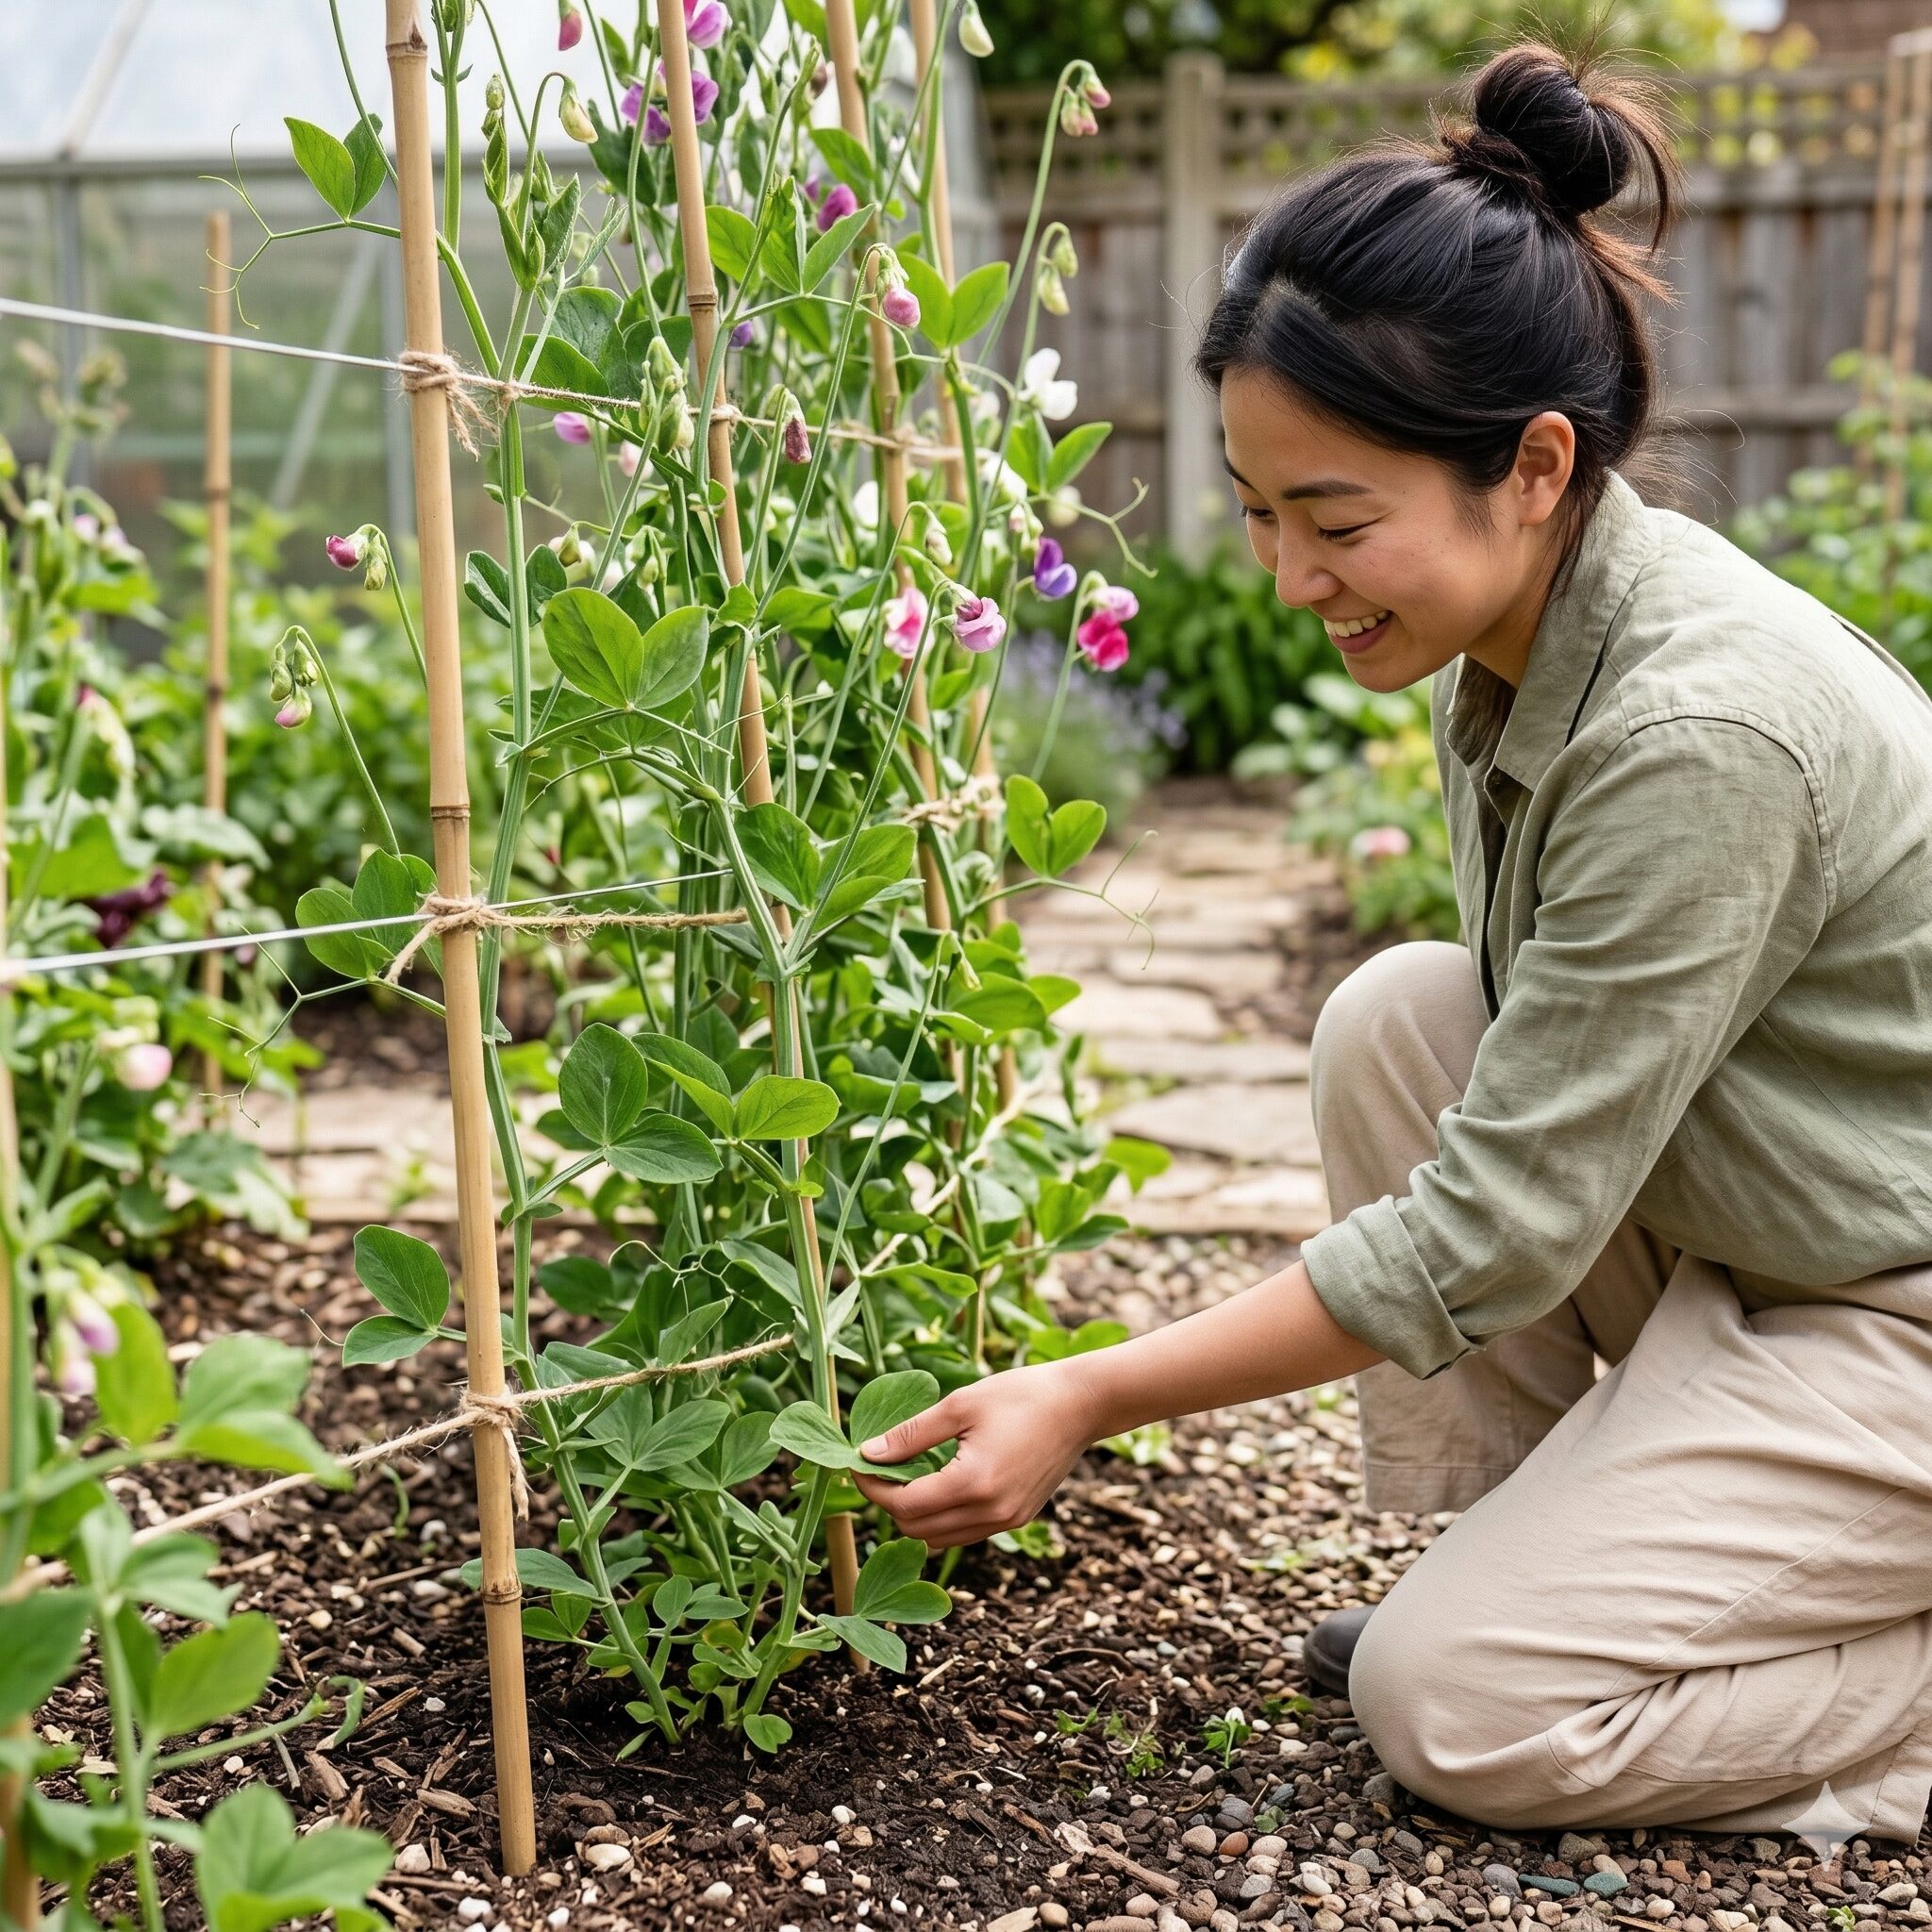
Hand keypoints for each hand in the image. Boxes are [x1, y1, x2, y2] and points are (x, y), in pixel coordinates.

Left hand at [850, 1358, 1106, 1550]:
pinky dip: (943, 1518)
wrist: (1080, 1405)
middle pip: (917, 1529)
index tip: (859, 1462)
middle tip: (880, 1467)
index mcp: (973, 1483)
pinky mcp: (1017, 1518)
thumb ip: (911, 1435)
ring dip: (916, 1514)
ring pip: (940, 1539)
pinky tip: (939, 1484)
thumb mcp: (960, 1405)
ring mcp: (1007, 1520)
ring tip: (907, 1476)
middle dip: (890, 1502)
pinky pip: (965, 1533)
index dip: (873, 1487)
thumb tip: (867, 1453)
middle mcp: (991, 1512)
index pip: (905, 1505)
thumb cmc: (1021, 1395)